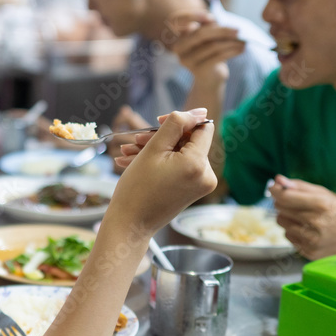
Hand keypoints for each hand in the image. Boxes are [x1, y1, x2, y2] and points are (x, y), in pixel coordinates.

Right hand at [110, 109, 216, 234]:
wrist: (130, 223)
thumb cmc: (137, 187)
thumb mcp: (154, 148)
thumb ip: (177, 124)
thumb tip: (200, 112)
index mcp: (199, 164)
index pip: (202, 128)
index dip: (181, 121)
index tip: (157, 124)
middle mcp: (207, 176)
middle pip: (189, 141)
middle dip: (162, 138)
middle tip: (135, 141)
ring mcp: (201, 185)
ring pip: (181, 154)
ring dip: (156, 150)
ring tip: (129, 153)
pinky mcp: (194, 190)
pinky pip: (180, 167)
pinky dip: (161, 163)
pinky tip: (135, 162)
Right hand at [168, 12, 244, 82]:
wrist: (209, 79)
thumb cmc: (209, 53)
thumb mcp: (208, 37)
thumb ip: (208, 26)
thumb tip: (211, 18)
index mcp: (178, 36)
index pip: (177, 21)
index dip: (193, 16)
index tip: (212, 17)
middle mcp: (178, 48)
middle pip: (200, 34)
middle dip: (222, 31)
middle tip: (238, 30)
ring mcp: (187, 60)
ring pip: (212, 45)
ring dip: (231, 42)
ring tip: (243, 42)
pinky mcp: (198, 70)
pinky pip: (218, 57)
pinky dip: (232, 51)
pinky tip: (241, 50)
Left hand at [270, 175, 335, 258]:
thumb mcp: (325, 194)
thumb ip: (299, 186)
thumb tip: (277, 179)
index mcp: (320, 204)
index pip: (284, 196)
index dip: (275, 190)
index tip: (274, 188)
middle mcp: (315, 222)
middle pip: (280, 208)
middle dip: (284, 203)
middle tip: (296, 203)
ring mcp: (312, 239)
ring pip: (281, 222)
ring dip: (288, 217)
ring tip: (305, 218)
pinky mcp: (309, 251)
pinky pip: (288, 236)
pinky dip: (294, 231)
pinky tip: (308, 230)